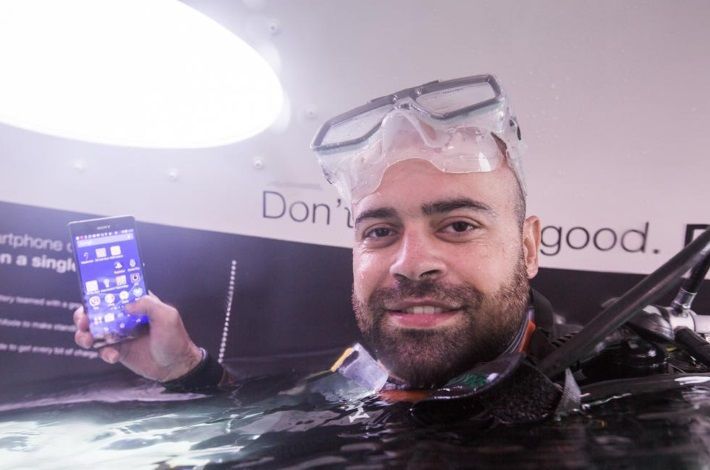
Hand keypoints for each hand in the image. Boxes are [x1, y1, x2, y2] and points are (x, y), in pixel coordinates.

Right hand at [73, 293, 202, 381]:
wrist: (176, 366)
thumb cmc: (175, 338)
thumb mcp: (167, 316)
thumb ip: (148, 305)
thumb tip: (127, 304)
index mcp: (138, 304)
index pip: (114, 293)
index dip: (98, 293)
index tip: (89, 297)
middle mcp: (125, 317)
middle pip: (97, 312)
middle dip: (84, 315)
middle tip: (83, 321)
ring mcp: (120, 334)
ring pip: (93, 331)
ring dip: (85, 334)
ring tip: (88, 339)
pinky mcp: (118, 350)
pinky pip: (102, 350)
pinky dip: (104, 353)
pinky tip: (113, 356)